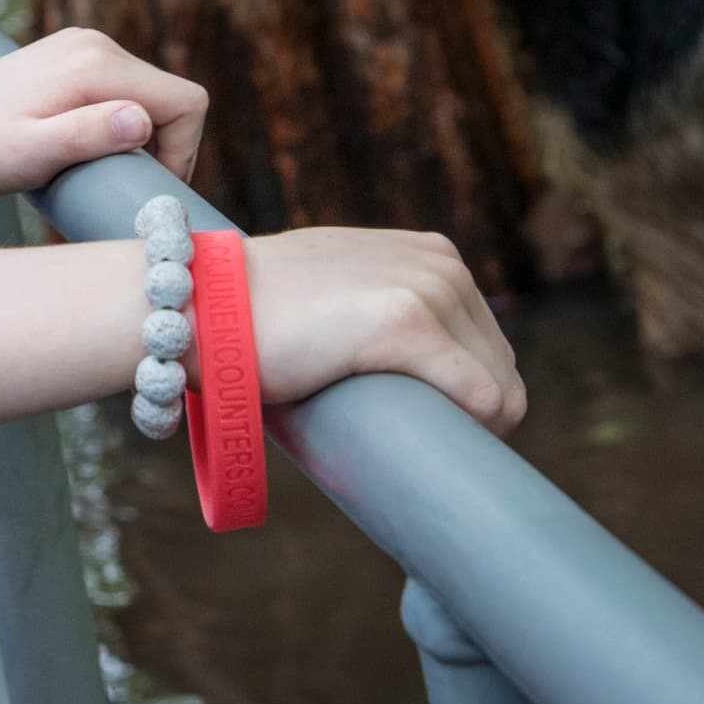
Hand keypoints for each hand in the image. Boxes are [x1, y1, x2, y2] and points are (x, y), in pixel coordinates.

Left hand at [0, 27, 204, 245]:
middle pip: (169, 97)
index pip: (185, 102)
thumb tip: (139, 120)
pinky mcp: (69, 58)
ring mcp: (80, 46)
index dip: (182, 150)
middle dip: (160, 145)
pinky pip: (120, 91)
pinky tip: (81, 148)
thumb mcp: (32, 155)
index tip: (147, 184)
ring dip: (137, 136)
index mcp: (94, 62)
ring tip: (93, 168)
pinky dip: (115, 123)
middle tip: (118, 184)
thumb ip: (85, 135)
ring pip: (147, 96)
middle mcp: (93, 43)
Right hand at [246, 227, 522, 434]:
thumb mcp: (341, 290)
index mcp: (433, 254)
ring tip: (413, 449)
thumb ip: (379, 306)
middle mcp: (441, 263)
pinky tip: (433, 447)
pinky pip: (482, 398)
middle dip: (472, 416)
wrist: (203, 304)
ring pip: (499, 390)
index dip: (467, 396)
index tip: (428, 427)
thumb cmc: (260, 315)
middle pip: (501, 369)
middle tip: (414, 446)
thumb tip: (401, 372)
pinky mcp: (407, 322)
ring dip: (470, 430)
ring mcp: (427, 287)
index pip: (490, 344)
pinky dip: (471, 431)